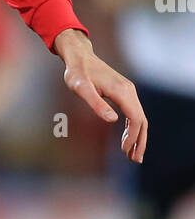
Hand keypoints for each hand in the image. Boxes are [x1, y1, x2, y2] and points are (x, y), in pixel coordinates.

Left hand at [53, 28, 146, 162]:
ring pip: (140, 117)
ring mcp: (128, 91)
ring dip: (138, 137)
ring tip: (133, 155)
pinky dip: (133, 128)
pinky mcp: (124, 93)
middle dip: (140, 141)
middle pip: (142, 120)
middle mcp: (129, 91)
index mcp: (122, 92)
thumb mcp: (82, 89)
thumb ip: (96, 104)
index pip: (135, 118)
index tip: (124, 151)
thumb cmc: (77, 73)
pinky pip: (133, 113)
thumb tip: (112, 120)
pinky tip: (128, 138)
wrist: (79, 57)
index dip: (133, 136)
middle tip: (135, 160)